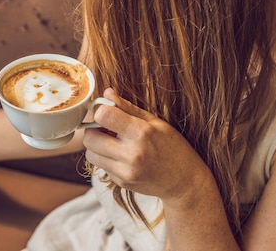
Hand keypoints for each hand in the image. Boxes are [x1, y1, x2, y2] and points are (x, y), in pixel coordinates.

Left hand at [83, 88, 210, 203]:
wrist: (185, 182)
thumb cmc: (173, 147)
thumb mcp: (155, 122)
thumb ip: (128, 107)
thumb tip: (107, 93)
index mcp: (142, 133)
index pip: (103, 116)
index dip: (100, 111)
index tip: (106, 112)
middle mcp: (132, 154)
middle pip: (90, 137)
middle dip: (94, 129)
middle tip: (106, 128)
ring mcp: (125, 172)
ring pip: (90, 154)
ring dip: (96, 146)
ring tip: (112, 142)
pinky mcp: (121, 183)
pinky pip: (101, 167)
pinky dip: (106, 159)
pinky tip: (121, 156)